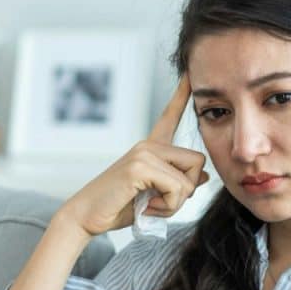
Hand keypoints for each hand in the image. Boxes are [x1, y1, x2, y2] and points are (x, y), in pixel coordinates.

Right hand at [57, 75, 209, 236]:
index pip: (169, 116)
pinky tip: (146, 207)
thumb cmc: (117, 206)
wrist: (86, 217)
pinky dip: (167, 206)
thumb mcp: (154, 195)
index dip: (181, 95)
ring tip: (150, 206)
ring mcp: (143, 153)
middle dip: (187, 190)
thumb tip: (204, 176)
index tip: (190, 72)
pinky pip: (177, 188)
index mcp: (150, 148)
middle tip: (160, 202)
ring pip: (188, 179)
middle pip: (197, 161)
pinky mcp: (139, 166)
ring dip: (175, 203)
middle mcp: (148, 145)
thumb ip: (177, 183)